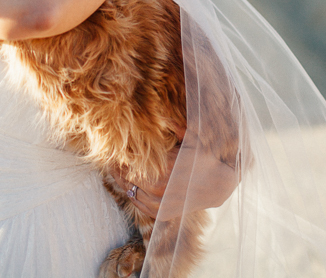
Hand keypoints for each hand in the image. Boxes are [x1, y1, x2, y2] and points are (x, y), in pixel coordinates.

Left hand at [111, 136, 239, 220]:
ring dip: (120, 179)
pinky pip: (136, 202)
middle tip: (108, 156)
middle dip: (117, 165)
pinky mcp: (160, 213)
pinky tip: (125, 182)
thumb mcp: (191, 137)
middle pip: (126, 175)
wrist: (218, 185)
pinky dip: (130, 192)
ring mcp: (159, 203)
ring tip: (113, 168)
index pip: (131, 161)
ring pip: (129, 190)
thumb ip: (174, 124)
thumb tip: (159, 112)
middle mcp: (160, 187)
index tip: (112, 145)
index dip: (119, 153)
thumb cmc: (203, 157)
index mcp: (165, 167)